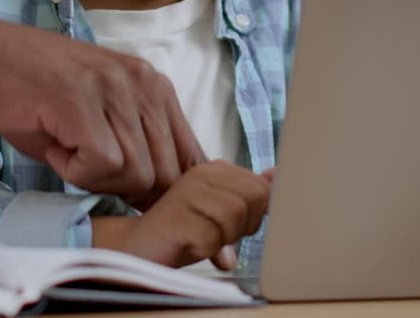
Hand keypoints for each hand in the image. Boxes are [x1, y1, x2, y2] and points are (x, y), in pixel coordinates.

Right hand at [0, 14, 206, 206]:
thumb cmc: (28, 91)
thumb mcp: (94, 117)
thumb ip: (133, 149)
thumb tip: (161, 203)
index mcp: (153, 86)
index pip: (192, 157)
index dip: (182, 199)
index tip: (175, 228)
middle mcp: (142, 82)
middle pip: (166, 174)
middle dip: (127, 192)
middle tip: (83, 169)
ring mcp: (112, 88)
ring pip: (136, 173)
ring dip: (94, 178)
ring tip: (63, 148)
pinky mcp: (80, 100)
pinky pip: (102, 165)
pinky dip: (74, 170)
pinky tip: (53, 145)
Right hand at [93, 161, 271, 268]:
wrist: (141, 246)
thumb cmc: (185, 230)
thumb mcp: (223, 211)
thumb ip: (248, 194)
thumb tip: (278, 176)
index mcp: (217, 169)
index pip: (262, 189)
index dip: (254, 215)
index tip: (230, 224)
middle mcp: (202, 174)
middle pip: (253, 200)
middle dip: (242, 226)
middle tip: (217, 233)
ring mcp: (187, 192)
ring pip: (234, 218)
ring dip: (223, 239)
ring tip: (202, 237)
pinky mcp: (175, 216)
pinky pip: (212, 238)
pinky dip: (206, 250)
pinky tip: (190, 244)